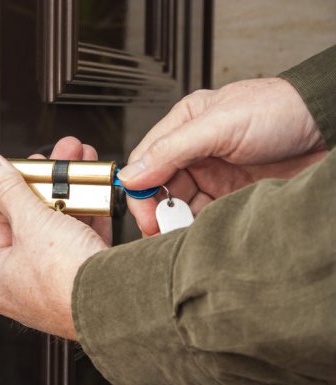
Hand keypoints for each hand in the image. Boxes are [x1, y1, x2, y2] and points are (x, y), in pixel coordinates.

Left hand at [0, 138, 108, 339]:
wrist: (113, 302)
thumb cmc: (64, 280)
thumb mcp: (31, 221)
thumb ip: (6, 188)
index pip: (1, 221)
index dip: (16, 188)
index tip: (28, 167)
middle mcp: (25, 285)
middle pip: (34, 221)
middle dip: (50, 185)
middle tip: (58, 160)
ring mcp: (57, 284)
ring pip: (62, 228)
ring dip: (73, 195)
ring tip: (80, 169)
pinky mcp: (86, 281)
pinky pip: (84, 241)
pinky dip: (91, 216)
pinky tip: (96, 194)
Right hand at [118, 77, 327, 234]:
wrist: (328, 127)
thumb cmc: (280, 111)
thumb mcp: (219, 126)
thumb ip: (171, 150)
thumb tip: (131, 175)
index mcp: (184, 125)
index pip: (146, 160)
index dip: (140, 189)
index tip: (143, 214)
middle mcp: (195, 149)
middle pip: (161, 186)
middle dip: (158, 210)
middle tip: (161, 231)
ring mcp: (215, 173)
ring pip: (182, 203)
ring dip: (178, 221)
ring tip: (181, 234)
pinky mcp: (233, 193)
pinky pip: (206, 214)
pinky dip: (200, 226)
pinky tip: (200, 232)